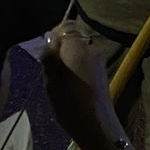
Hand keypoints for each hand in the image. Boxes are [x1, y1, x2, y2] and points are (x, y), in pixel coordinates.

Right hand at [40, 22, 134, 149]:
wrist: (96, 123)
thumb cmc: (70, 105)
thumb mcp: (51, 83)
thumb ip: (50, 59)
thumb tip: (49, 42)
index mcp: (77, 49)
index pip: (66, 26)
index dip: (54, 35)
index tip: (47, 51)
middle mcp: (91, 47)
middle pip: (72, 37)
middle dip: (60, 48)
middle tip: (50, 68)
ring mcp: (99, 57)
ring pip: (78, 48)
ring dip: (68, 57)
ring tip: (60, 78)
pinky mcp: (102, 67)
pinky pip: (85, 58)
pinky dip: (76, 64)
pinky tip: (72, 82)